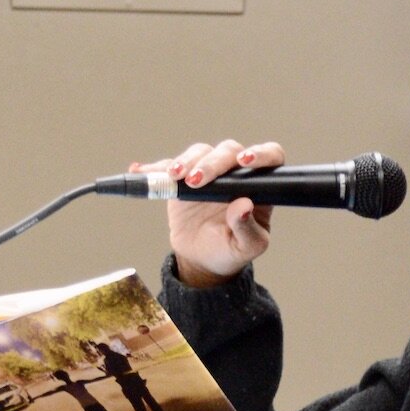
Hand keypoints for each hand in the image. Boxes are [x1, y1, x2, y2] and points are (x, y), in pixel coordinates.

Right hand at [131, 140, 285, 288]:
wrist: (202, 258)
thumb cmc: (230, 250)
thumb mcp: (245, 248)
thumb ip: (248, 229)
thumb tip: (244, 206)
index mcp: (259, 186)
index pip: (269, 158)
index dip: (260, 154)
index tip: (244, 161)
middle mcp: (235, 173)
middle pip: (227, 151)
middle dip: (212, 163)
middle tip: (196, 180)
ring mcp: (208, 172)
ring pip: (200, 152)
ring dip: (185, 161)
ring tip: (173, 176)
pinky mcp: (182, 178)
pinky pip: (167, 167)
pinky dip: (153, 168)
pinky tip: (139, 170)